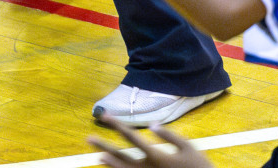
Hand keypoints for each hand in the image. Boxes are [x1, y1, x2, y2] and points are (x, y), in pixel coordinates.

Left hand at [88, 116, 213, 167]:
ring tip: (98, 156)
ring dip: (109, 163)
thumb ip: (169, 135)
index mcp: (157, 155)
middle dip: (104, 145)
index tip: (105, 116)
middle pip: (121, 156)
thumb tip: (152, 125)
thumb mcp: (188, 148)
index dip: (117, 125)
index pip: (132, 137)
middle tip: (89, 138)